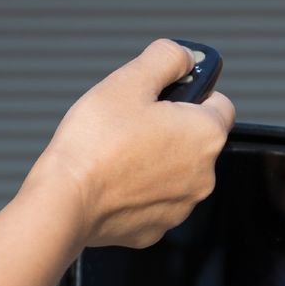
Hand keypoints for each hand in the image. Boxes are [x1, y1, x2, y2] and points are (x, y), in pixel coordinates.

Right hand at [26, 40, 235, 250]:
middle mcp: (205, 175)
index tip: (165, 95)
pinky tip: (112, 180)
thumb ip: (166, 58)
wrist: (64, 200)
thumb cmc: (95, 141)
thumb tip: (184, 56)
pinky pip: (154, 200)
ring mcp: (182, 205)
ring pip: (176, 171)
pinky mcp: (157, 229)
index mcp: (206, 135)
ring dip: (156, 159)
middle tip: (132, 123)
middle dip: (171, 128)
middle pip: (196, 139)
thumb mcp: (130, 81)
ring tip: (118, 152)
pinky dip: (138, 190)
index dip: (193, 93)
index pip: (220, 103)